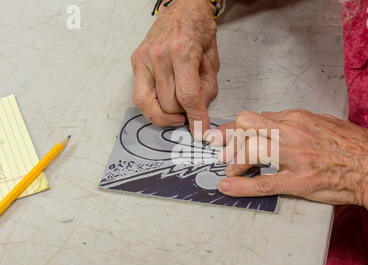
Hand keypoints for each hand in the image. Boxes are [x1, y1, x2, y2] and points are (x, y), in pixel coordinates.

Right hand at [131, 0, 218, 138]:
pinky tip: (165, 102)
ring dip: (167, 113)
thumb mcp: (213, 60)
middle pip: (169, 104)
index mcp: (182, 52)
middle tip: (192, 110)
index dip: (195, 117)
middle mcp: (159, 55)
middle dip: (183, 114)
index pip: (188, 95)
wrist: (183, 10)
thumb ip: (207, 89)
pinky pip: (140, 96)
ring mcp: (144, 59)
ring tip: (178, 109)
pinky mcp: (135, 62)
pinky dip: (153, 106)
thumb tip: (199, 114)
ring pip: (149, 104)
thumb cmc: (198, 31)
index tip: (200, 130)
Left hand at [213, 109, 367, 249]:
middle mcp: (291, 133)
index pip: (256, 117)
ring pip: (250, 150)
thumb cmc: (355, 146)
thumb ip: (299, 120)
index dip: (236, 127)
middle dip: (229, 137)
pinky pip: (262, 183)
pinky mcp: (297, 181)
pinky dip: (241, 186)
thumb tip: (275, 119)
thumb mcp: (326, 122)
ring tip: (230, 171)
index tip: (226, 133)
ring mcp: (293, 157)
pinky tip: (228, 187)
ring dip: (234, 161)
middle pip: (245, 126)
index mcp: (298, 118)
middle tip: (222, 150)